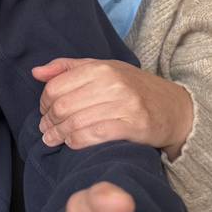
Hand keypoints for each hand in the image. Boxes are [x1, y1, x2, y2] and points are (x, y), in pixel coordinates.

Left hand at [34, 59, 192, 158]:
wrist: (175, 108)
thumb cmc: (133, 88)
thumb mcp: (103, 69)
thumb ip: (68, 68)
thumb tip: (36, 72)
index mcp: (101, 68)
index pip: (56, 87)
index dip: (44, 103)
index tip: (44, 112)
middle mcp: (112, 83)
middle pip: (63, 107)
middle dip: (49, 122)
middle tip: (46, 130)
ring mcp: (125, 105)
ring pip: (76, 123)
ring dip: (59, 135)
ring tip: (53, 140)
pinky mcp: (134, 126)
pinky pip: (95, 136)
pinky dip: (77, 142)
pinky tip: (72, 144)